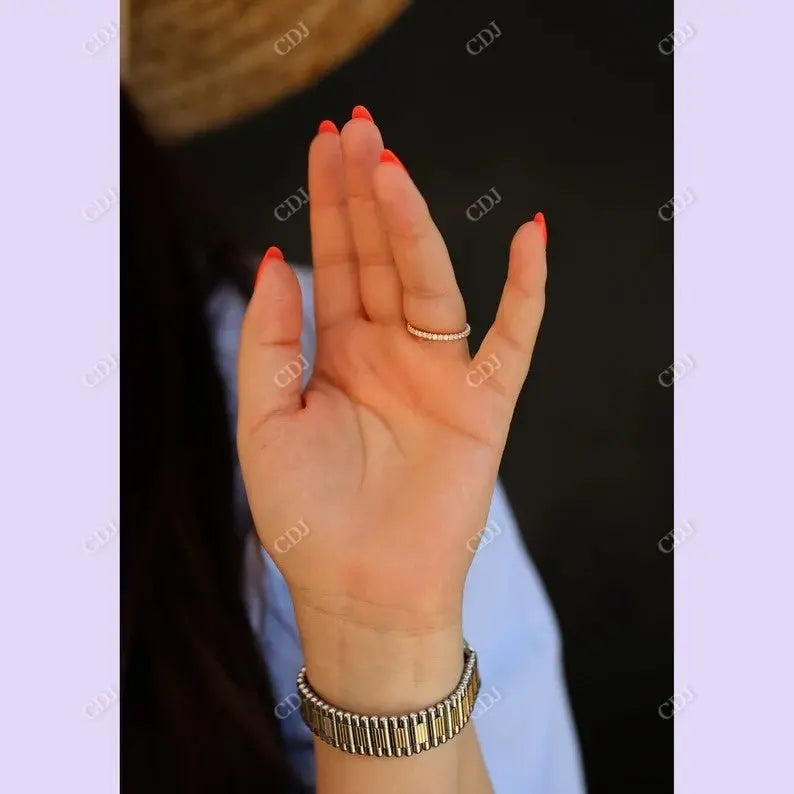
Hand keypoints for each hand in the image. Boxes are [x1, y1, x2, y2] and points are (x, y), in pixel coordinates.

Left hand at [237, 112, 546, 645]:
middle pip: (380, 256)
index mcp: (339, 354)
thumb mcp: (264, 421)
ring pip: (430, 282)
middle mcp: (390, 353)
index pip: (336, 261)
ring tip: (390, 167)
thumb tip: (274, 260)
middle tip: (357, 125)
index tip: (325, 144)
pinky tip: (530, 236)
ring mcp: (439, 375)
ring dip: (414, 224)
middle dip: (366, 193)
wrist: (359, 590)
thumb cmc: (306, 516)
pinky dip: (527, 292)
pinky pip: (514, 340)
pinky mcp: (483, 406)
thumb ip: (269, 342)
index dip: (330, 204)